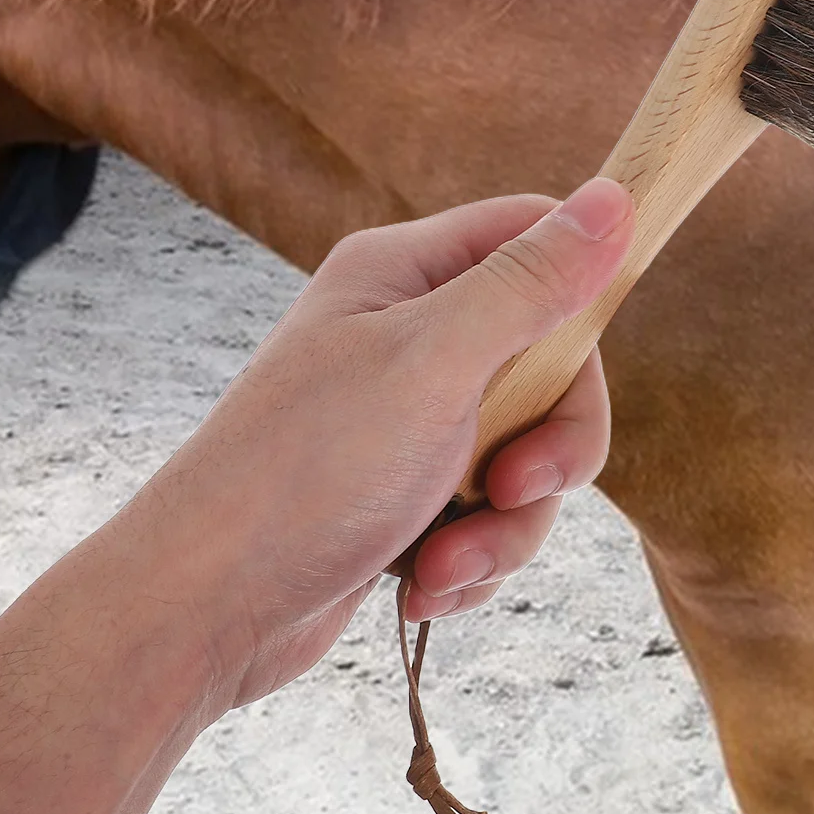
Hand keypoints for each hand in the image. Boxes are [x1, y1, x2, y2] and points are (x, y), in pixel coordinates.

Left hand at [116, 178, 633, 707]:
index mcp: (406, 274)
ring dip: (506, 524)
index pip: (532, 237)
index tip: (591, 357)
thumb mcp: (435, 364)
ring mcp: (412, 417)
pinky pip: (494, 513)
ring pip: (529, 451)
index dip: (578, 288)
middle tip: (514, 487)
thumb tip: (615, 198)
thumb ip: (530, 284)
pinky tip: (422, 586)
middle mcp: (411, 334)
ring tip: (444, 564)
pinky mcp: (411, 493)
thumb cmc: (304, 472)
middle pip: (551, 362)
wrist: (198, 615)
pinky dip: (474, 557)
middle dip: (548, 448)